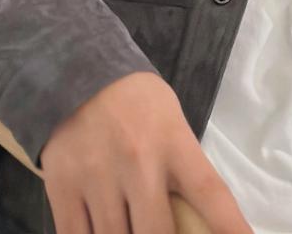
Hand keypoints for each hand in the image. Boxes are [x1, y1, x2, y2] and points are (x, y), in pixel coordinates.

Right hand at [40, 72, 253, 233]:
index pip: (210, 193)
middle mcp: (138, 160)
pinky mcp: (62, 187)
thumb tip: (195, 224)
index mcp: (173, 141)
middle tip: (162, 232)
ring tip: (132, 227)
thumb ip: (182, 170)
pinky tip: (101, 233)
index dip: (230, 227)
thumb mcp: (171, 123)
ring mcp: (97, 176)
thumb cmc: (136, 104)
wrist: (78, 73)